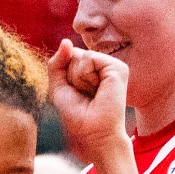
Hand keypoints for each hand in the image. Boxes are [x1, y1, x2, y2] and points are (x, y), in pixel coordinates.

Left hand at [48, 40, 130, 161]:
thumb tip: (66, 41)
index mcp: (93, 70)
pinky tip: (97, 89)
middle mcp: (104, 66)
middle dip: (71, 76)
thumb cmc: (77, 115)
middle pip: (73, 54)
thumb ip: (56, 63)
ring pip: (80, 55)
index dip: (65, 76)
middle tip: (85, 95)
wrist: (93, 133)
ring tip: (92, 93)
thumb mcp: (59, 87)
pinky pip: (88, 58)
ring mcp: (112, 66)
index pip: (69, 56)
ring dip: (78, 78)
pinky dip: (85, 76)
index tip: (77, 94)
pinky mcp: (118, 67)